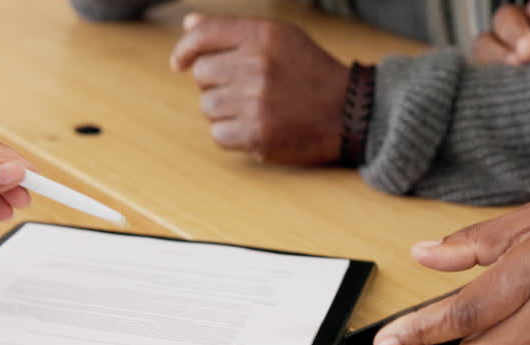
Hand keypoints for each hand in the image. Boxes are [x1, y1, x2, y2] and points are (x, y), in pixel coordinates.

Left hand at [171, 14, 347, 164]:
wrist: (350, 113)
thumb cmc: (311, 73)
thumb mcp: (280, 38)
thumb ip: (233, 30)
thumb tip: (188, 24)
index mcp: (263, 36)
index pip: (203, 34)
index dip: (185, 48)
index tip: (179, 62)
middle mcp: (258, 66)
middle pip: (202, 74)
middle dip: (217, 82)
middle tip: (244, 88)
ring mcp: (256, 102)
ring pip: (207, 106)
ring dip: (224, 110)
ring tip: (254, 108)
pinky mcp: (257, 135)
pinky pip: (218, 134)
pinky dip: (232, 134)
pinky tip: (255, 126)